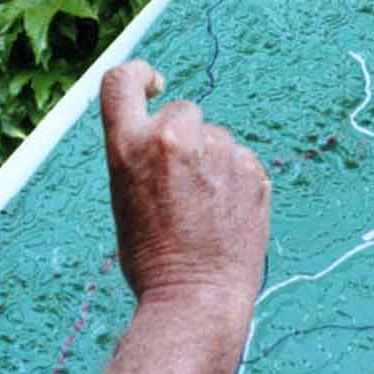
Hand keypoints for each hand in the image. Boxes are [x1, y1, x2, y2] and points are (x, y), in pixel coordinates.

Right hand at [97, 60, 270, 319]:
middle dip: (182, 137)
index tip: (153, 84)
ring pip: (215, 138)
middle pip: (182, 111)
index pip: (121, 80)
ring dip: (210, 161)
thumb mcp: (125, 197)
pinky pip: (241, 160)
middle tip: (179, 184)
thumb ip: (143, 154)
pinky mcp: (252, 168)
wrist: (196, 298)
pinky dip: (235, 180)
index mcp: (129, 145)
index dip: (138, 75)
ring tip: (203, 210)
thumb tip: (167, 128)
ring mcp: (217, 151)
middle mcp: (172, 139)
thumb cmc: (151, 258)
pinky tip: (226, 216)